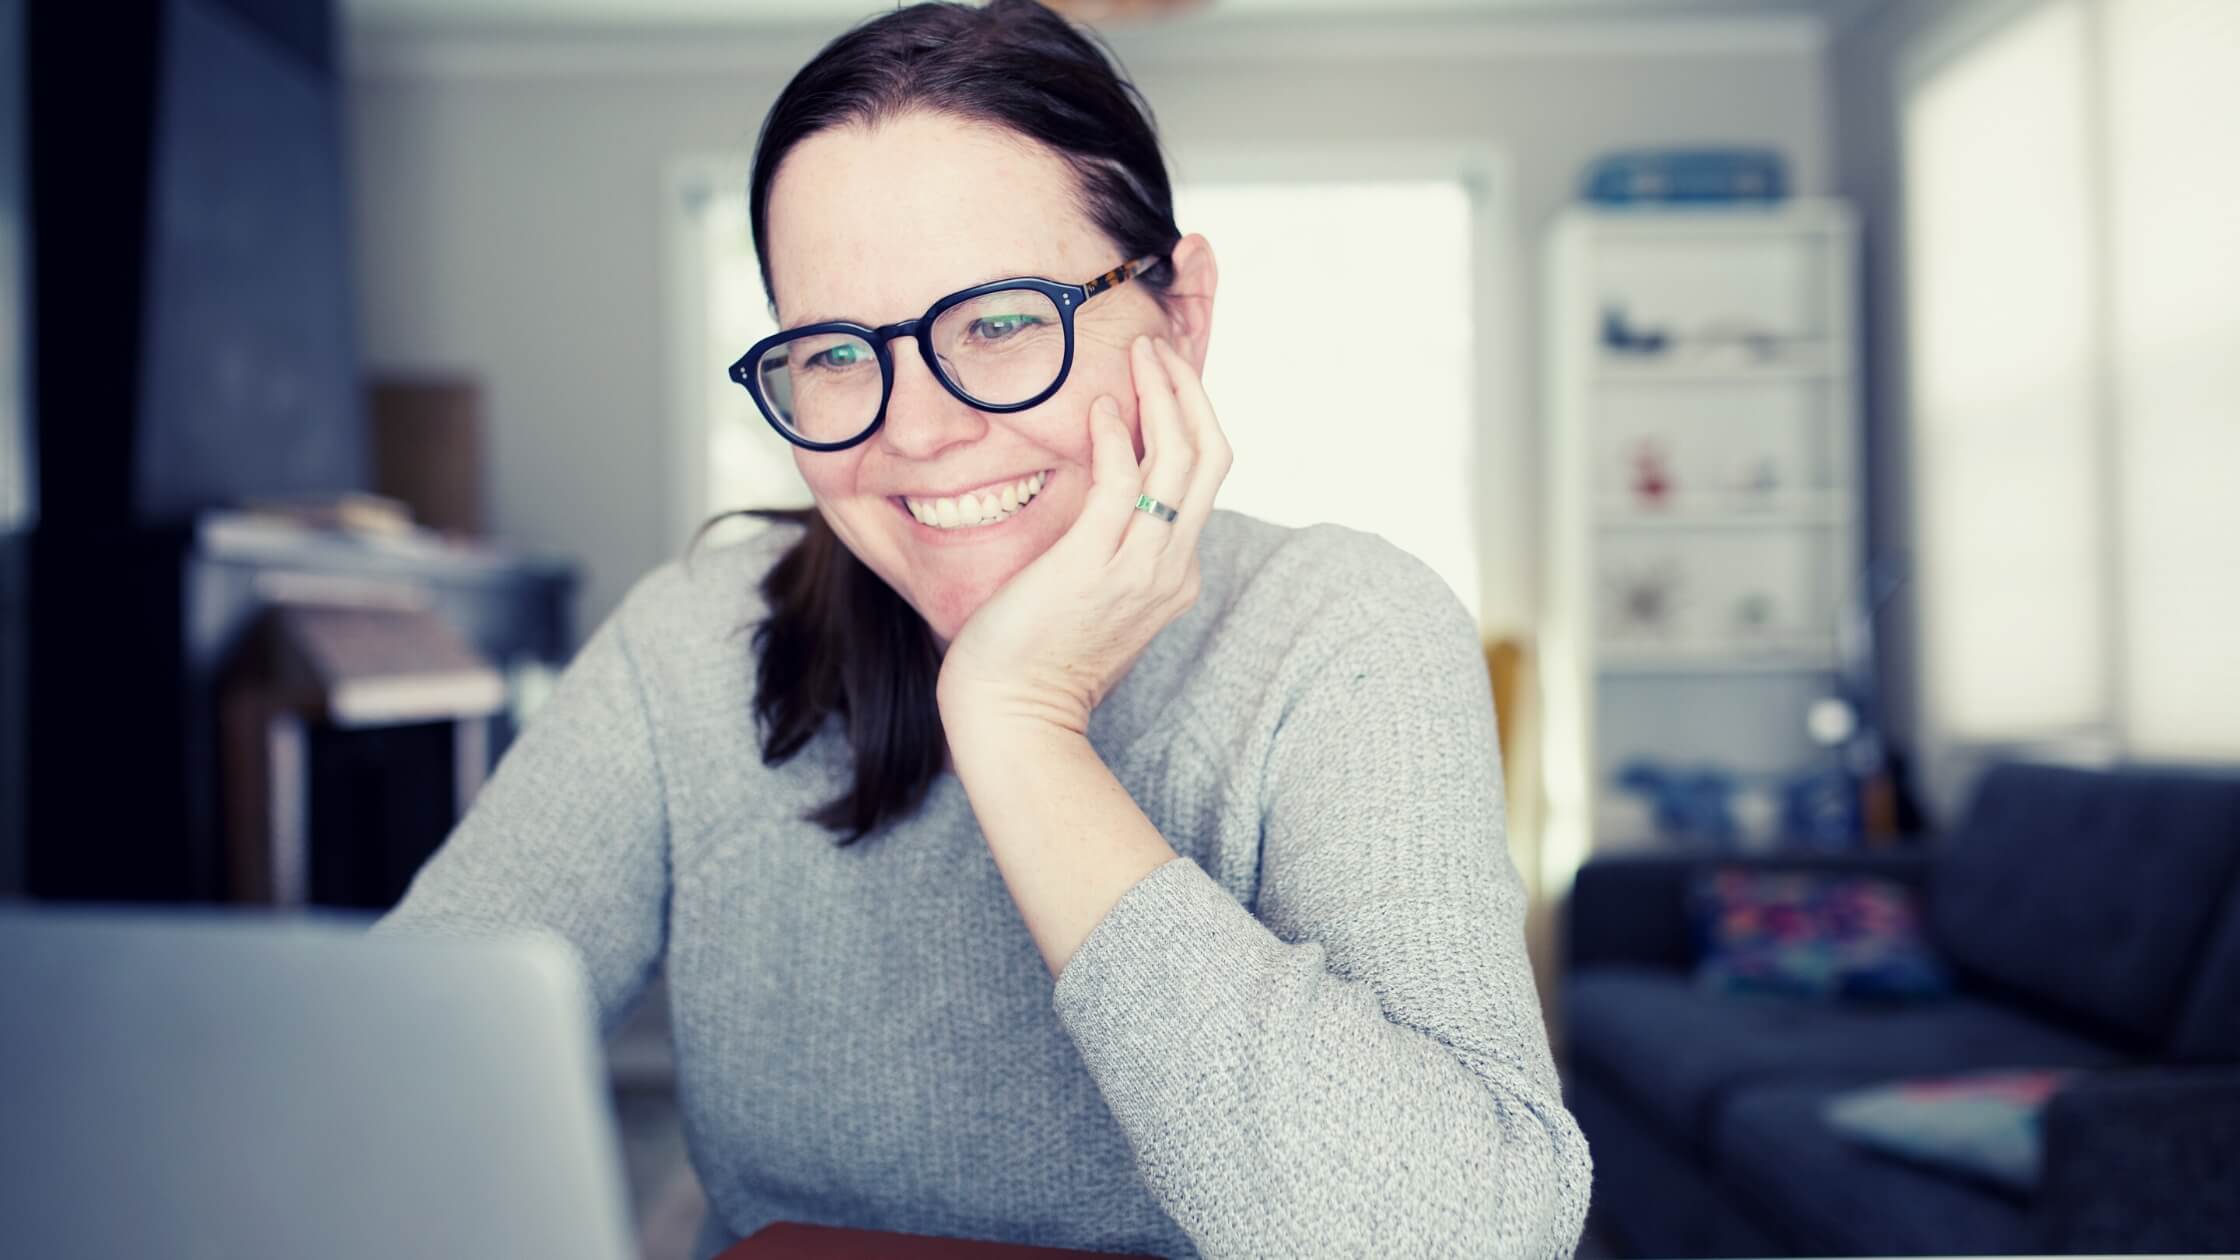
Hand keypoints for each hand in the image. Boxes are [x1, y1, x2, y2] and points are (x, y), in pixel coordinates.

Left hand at [936, 334, 1233, 739]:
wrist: (1014, 714)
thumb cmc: (1038, 656)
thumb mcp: (1096, 596)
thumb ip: (1113, 548)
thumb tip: (1103, 495)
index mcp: (1176, 573)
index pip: (1204, 476)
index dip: (1192, 415)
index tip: (1164, 374)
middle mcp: (1171, 568)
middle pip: (1210, 458)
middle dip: (1190, 391)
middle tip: (1159, 344)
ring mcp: (1139, 569)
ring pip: (1179, 461)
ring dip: (1162, 396)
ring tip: (1140, 353)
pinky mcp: (1092, 566)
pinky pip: (1122, 485)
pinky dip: (1115, 437)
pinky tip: (1100, 406)